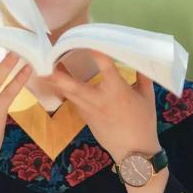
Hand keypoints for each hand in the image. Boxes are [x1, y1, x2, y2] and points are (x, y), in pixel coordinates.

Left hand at [43, 51, 159, 162]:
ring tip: (45, 69)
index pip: (105, 66)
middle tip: (47, 60)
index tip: (87, 39)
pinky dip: (65, 93)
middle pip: (74, 86)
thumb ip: (142, 77)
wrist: (135, 153)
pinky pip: (73, 102)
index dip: (96, 51)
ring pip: (69, 95)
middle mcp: (100, 100)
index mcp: (118, 91)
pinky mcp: (86, 119)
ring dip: (56, 82)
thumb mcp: (147, 97)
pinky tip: (58, 84)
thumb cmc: (144, 123)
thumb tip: (139, 60)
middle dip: (58, 74)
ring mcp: (90, 111)